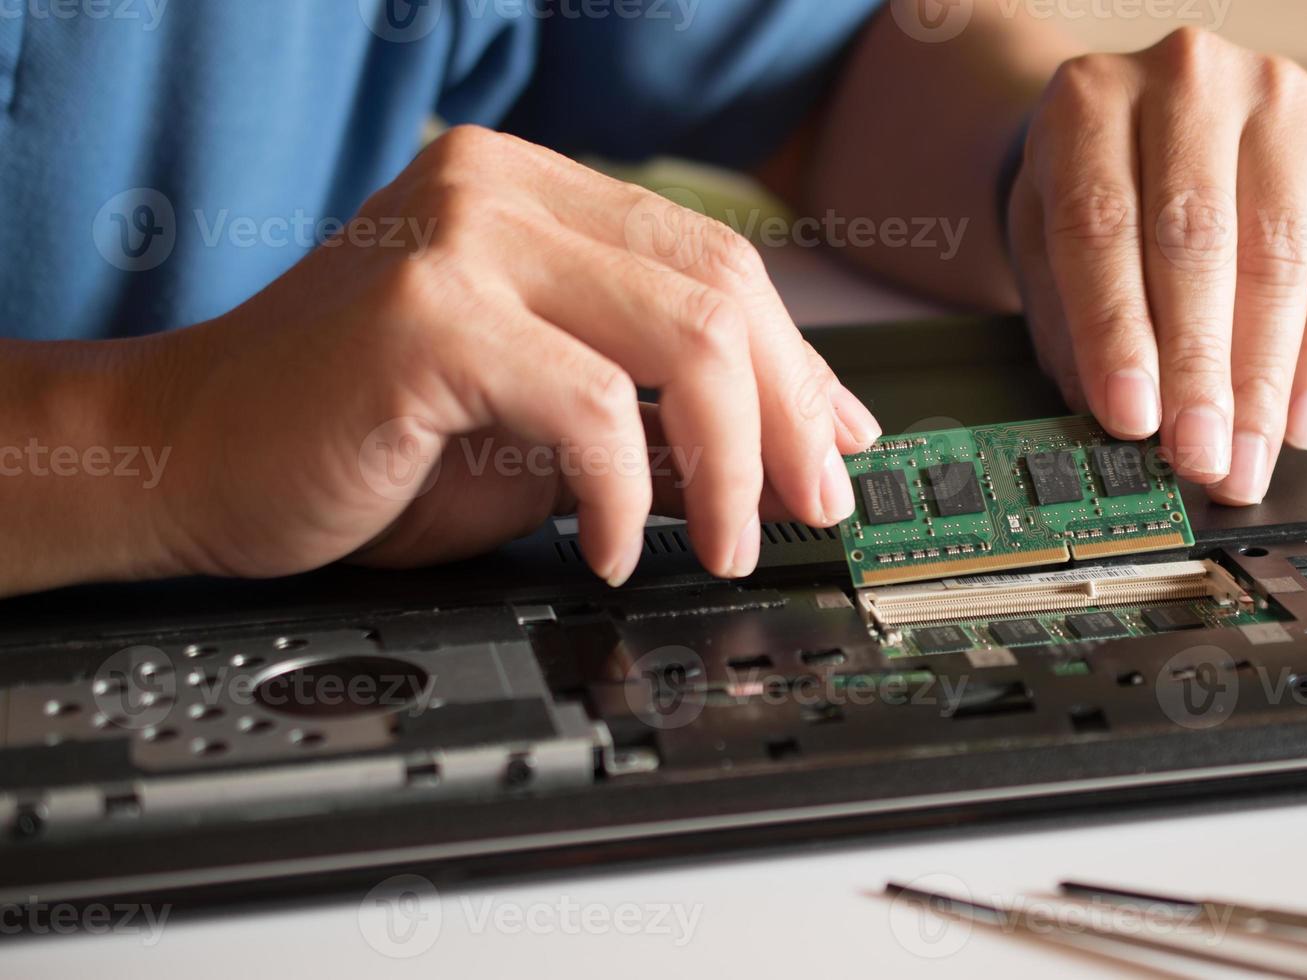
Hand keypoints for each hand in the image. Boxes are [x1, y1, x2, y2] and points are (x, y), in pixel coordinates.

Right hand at [148, 126, 879, 585]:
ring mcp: (462, 239)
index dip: (797, 361)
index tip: (836, 444)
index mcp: (533, 192)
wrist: (191, 460)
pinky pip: (592, 406)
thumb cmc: (359, 443)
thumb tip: (783, 459)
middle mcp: (501, 188)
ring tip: (728, 543)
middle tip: (812, 509)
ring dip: (733, 461)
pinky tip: (615, 551)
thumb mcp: (539, 426)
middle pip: (721, 290)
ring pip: (684, 339)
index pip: (713, 263)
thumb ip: (652, 421)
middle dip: (790, 416)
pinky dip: (626, 496)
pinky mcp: (427, 315)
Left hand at [1007, 28, 1306, 503]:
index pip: (1100, 227)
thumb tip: (1112, 418)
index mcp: (1088, 101)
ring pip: (1279, 256)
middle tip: (1199, 456)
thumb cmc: (1098, 188)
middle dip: (1201, 370)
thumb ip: (1068, 320)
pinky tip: (1296, 418)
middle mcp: (1186, 80)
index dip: (1116, 332)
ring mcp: (1278, 97)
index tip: (1131, 417)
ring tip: (1246, 459)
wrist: (1152, 117)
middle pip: (1196, 242)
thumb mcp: (1045, 240)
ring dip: (1265, 379)